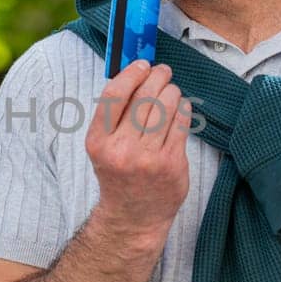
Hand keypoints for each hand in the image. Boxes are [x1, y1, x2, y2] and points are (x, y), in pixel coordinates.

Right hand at [86, 60, 191, 238]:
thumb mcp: (104, 146)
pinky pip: (181, 123)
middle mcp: (121, 149)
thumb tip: (136, 74)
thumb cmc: (119, 174)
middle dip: (157, 77)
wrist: (133, 216)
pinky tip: (180, 107)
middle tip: (162, 72)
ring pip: (165, 106)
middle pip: (144, 97)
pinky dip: (182, 108)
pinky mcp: (171, 164)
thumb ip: (114, 114)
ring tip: (171, 91)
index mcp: (98, 141)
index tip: (142, 65)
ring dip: (171, 91)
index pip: (114, 95)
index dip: (131, 73)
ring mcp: (148, 158)